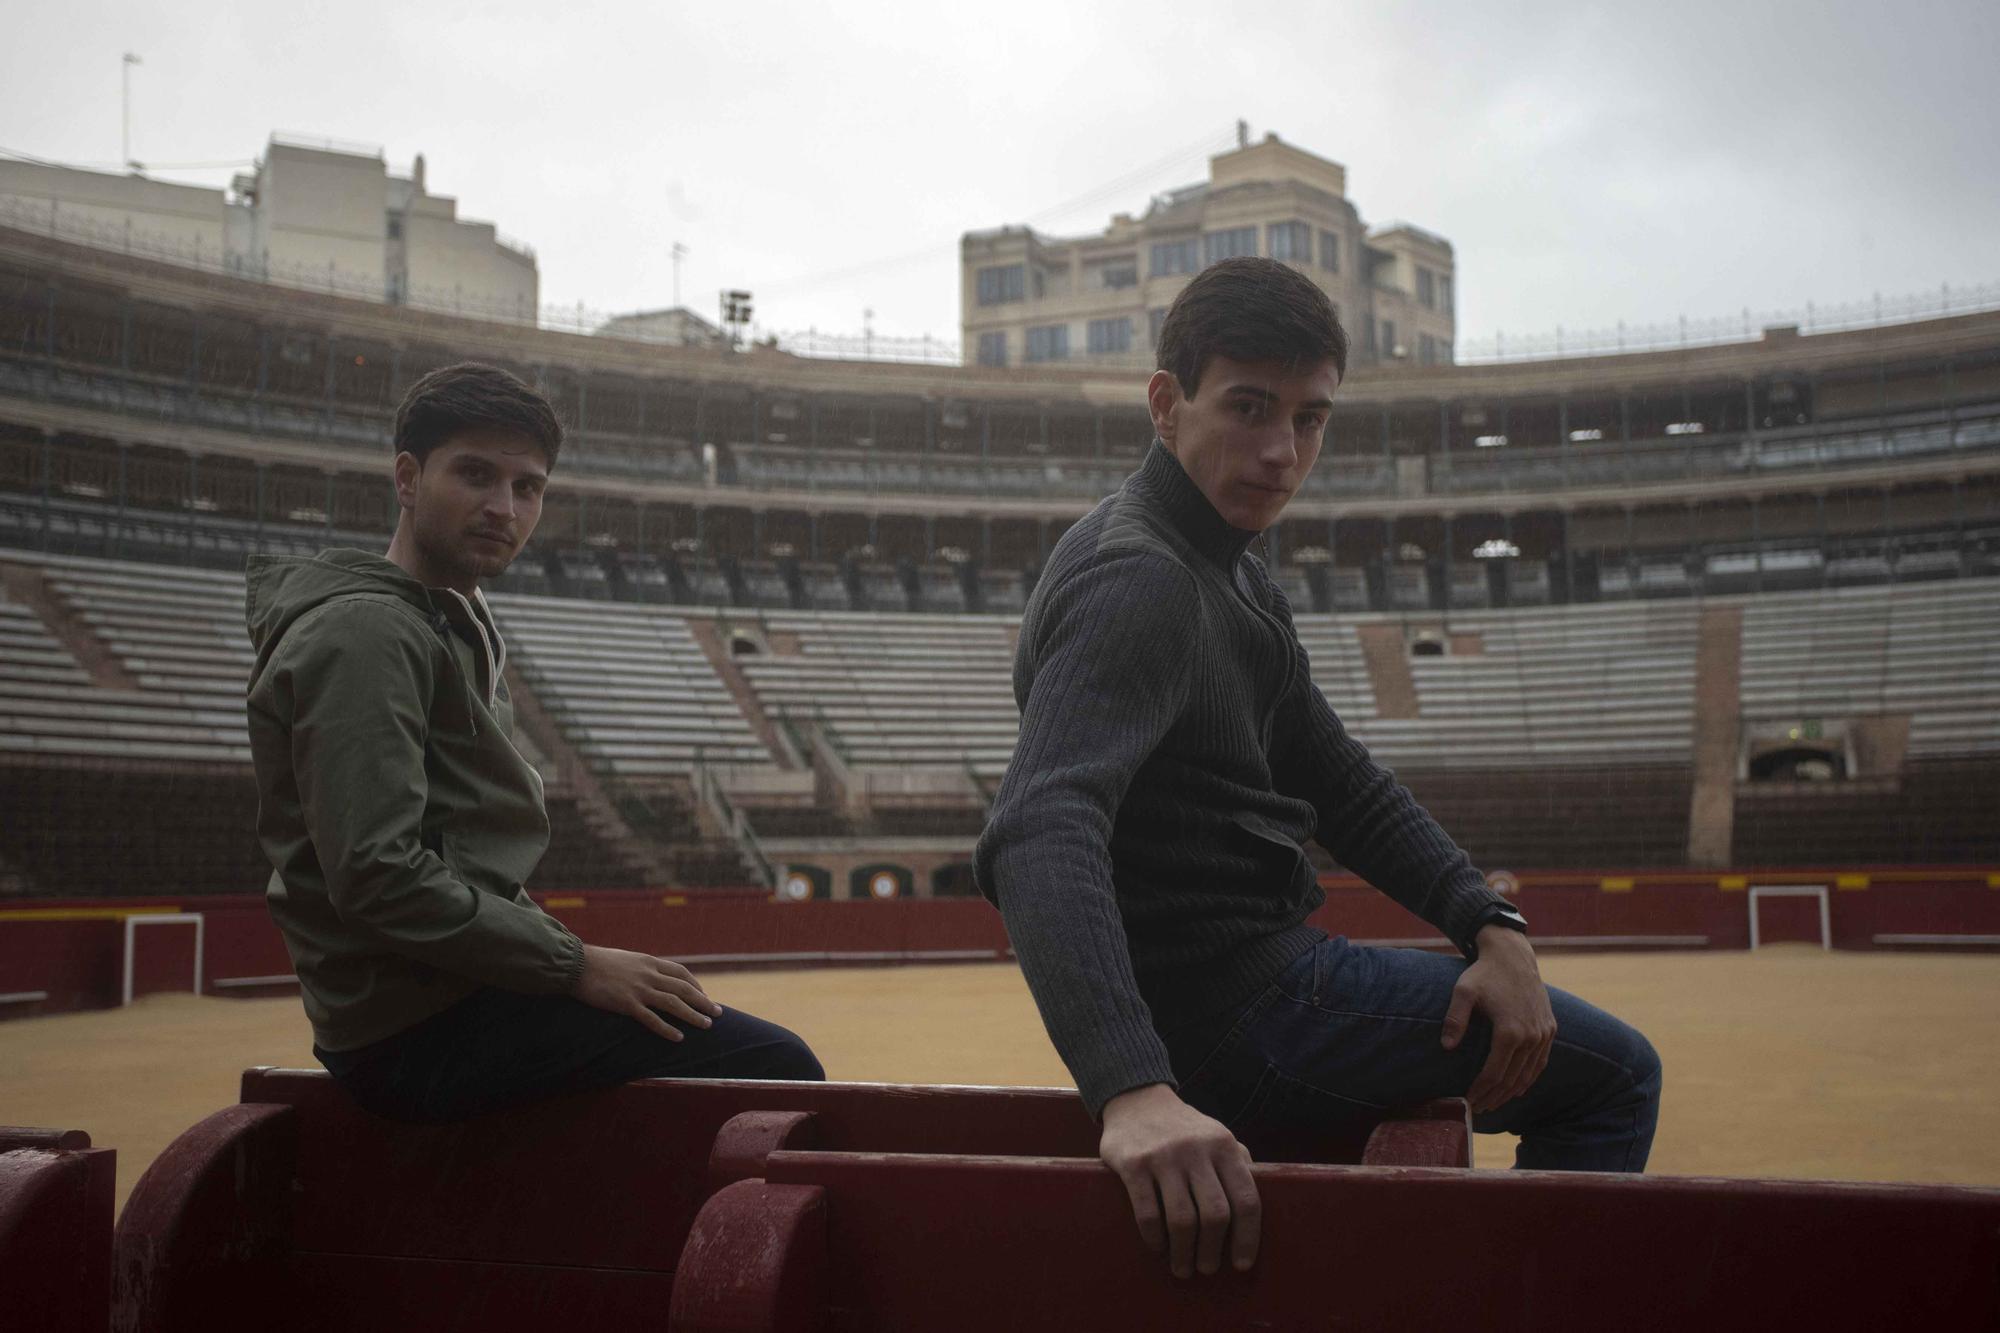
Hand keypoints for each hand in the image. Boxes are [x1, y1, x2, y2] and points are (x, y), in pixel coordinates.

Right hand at [573, 945, 721, 1041]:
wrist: (576, 964)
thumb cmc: (597, 962)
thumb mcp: (626, 959)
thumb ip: (640, 967)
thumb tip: (648, 975)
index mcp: (649, 961)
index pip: (680, 972)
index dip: (695, 984)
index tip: (704, 995)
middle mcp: (648, 974)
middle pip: (684, 989)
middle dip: (703, 1001)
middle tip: (717, 1013)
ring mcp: (639, 989)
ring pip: (674, 1004)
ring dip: (693, 1015)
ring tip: (707, 1026)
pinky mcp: (627, 1004)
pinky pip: (652, 1019)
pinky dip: (667, 1029)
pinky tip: (678, 1038)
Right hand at [1098, 1083, 1260, 1277]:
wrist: (1136, 1099)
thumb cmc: (1184, 1129)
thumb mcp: (1217, 1136)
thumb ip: (1239, 1164)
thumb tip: (1254, 1206)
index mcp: (1224, 1145)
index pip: (1246, 1199)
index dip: (1248, 1238)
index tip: (1241, 1264)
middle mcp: (1197, 1149)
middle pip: (1215, 1215)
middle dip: (1213, 1251)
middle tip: (1208, 1268)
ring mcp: (1164, 1156)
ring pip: (1182, 1220)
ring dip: (1184, 1253)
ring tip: (1183, 1267)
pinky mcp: (1134, 1164)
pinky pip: (1148, 1213)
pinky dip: (1155, 1239)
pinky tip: (1159, 1248)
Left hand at [1441, 926, 1555, 1113]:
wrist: (1513, 956)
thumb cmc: (1484, 974)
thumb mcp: (1463, 992)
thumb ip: (1454, 1020)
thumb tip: (1446, 1047)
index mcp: (1510, 1031)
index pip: (1494, 1074)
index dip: (1480, 1091)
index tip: (1469, 1101)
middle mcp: (1531, 1036)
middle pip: (1511, 1079)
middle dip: (1494, 1097)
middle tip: (1479, 1108)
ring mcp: (1544, 1034)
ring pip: (1528, 1074)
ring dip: (1511, 1092)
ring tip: (1494, 1102)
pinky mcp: (1550, 1029)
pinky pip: (1541, 1062)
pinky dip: (1529, 1078)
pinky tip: (1517, 1087)